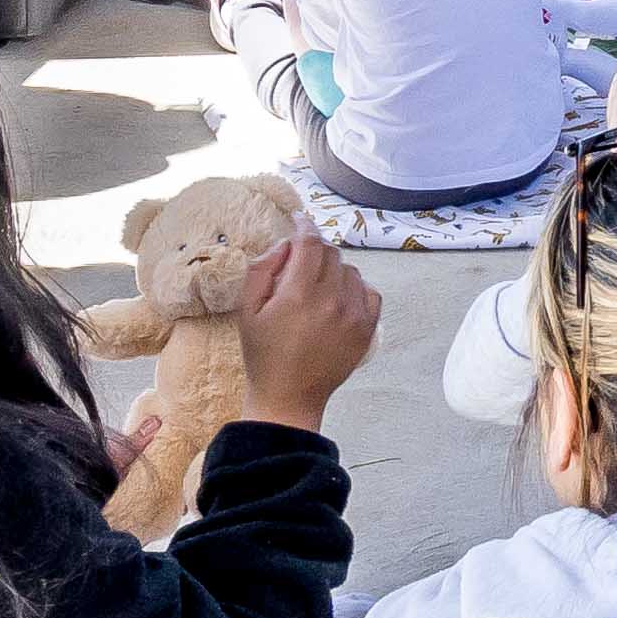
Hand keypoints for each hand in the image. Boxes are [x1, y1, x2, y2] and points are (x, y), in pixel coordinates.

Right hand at [225, 231, 382, 431]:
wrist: (288, 396)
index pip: (310, 242)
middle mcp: (330, 301)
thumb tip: (286, 245)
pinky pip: (369, 292)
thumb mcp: (247, 309)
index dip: (304, 225)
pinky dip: (356, 289)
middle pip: (331, 253)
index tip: (299, 220)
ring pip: (351, 271)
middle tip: (300, 265)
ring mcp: (353, 315)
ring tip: (317, 289)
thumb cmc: (264, 355)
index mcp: (298, 294)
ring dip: (334, 271)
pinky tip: (339, 300)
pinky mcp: (366, 329)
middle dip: (315, 251)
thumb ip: (263, 268)